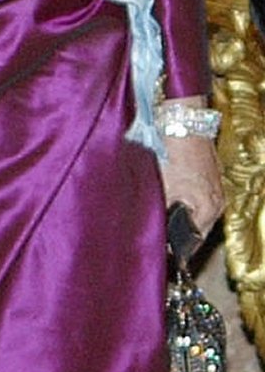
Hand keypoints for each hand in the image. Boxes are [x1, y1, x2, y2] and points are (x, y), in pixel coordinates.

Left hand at [160, 101, 222, 241]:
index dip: (174, 249)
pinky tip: (168, 199)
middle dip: (177, 236)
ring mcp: (215, 187)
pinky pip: (197, 199)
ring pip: (196, 214)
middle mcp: (217, 201)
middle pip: (196, 230)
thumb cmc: (172, 148)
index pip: (192, 242)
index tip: (157, 254)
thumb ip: (160, 213)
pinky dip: (184, 203)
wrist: (182, 116)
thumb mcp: (161, 185)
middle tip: (154, 241)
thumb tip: (154, 235)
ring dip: (180, 219)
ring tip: (159, 222)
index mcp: (208, 207)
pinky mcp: (208, 175)